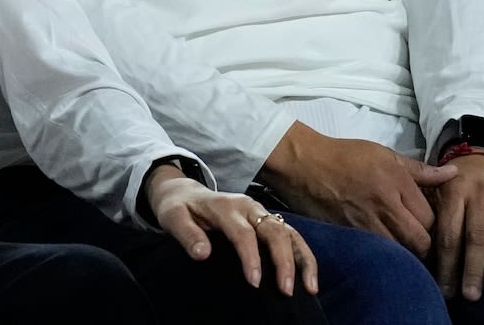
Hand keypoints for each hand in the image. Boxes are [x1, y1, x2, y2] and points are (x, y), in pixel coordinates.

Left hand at [145, 166, 317, 296]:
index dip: (251, 257)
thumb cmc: (179, 208)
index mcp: (225, 206)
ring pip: (289, 232)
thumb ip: (187, 234)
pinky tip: (309, 278)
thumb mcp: (173, 217)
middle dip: (283, 261)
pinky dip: (303, 255)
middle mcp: (248, 207)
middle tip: (286, 291)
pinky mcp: (267, 221)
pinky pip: (291, 236)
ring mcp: (261, 212)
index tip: (255, 283)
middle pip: (274, 231)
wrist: (185, 192)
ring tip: (310, 287)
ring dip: (302, 259)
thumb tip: (203, 254)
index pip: (243, 232)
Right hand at [259, 121, 456, 256]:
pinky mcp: (348, 235)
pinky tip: (381, 247)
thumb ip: (420, 169)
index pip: (432, 219)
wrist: (303, 162)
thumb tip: (453, 173)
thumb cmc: (345, 155)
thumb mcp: (384, 154)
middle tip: (420, 241)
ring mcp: (365, 224)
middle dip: (425, 246)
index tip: (429, 224)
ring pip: (400, 253)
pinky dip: (382, 254)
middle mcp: (384, 206)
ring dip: (404, 253)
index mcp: (396, 183)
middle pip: (420, 242)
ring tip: (401, 245)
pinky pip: (375, 253)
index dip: (434, 224)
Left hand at [429, 152, 483, 300]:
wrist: (480, 156)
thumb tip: (423, 257)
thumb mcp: (437, 193)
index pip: (449, 233)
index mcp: (452, 193)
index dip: (447, 263)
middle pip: (477, 233)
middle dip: (473, 266)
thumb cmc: (457, 187)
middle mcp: (478, 191)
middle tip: (472, 294)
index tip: (446, 290)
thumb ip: (433, 218)